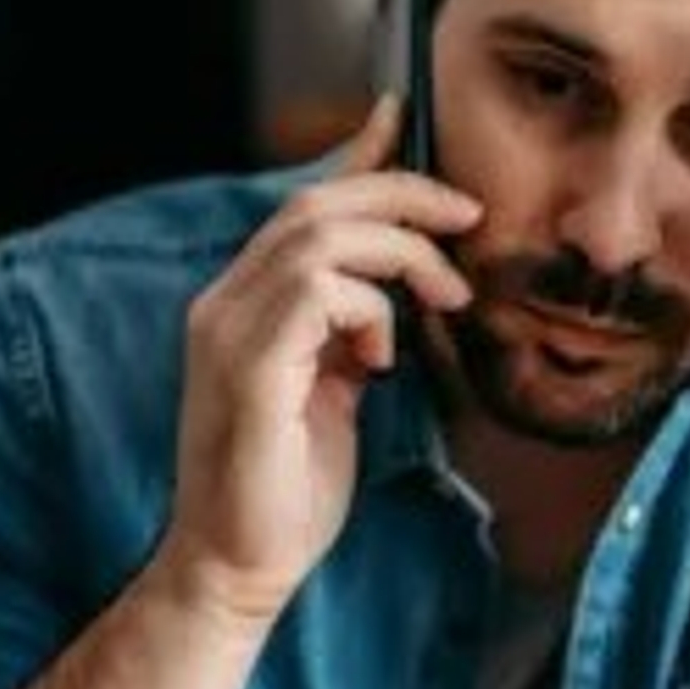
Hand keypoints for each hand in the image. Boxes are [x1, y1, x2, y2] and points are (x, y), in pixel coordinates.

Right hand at [154, 95, 480, 627]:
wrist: (238, 569)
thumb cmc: (286, 491)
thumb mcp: (335, 390)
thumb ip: (353, 332)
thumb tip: (396, 290)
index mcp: (241, 305)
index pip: (300, 206)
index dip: (358, 158)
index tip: (404, 120)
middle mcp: (223, 304)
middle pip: (313, 204)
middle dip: (401, 195)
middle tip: (466, 216)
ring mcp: (227, 331)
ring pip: (320, 236)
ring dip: (400, 254)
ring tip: (443, 297)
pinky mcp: (248, 366)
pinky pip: (318, 292)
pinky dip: (369, 309)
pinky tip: (382, 358)